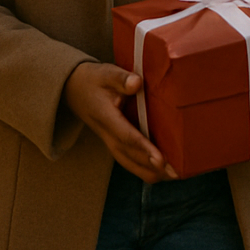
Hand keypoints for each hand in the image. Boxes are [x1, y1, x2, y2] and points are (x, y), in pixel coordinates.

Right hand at [63, 62, 175, 182]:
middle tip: (176, 174)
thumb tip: (137, 83)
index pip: (127, 137)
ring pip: (130, 164)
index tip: (160, 160)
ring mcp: (110, 142)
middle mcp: (108, 135)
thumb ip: (122, 78)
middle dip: (153, 167)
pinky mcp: (115, 143)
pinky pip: (129, 161)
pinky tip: (162, 171)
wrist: (74, 90)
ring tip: (174, 176)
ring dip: (150, 172)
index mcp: (107, 118)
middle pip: (131, 157)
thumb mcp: (106, 73)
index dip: (144, 149)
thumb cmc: (94, 80)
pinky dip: (145, 168)